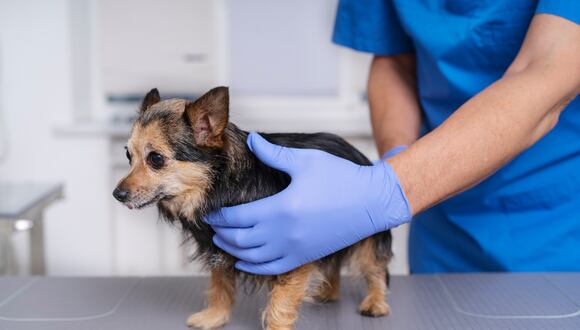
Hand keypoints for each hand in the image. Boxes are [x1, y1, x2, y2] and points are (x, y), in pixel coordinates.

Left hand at [205, 132, 410, 274]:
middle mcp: (284, 234)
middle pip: (240, 239)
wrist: (371, 203)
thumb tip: (252, 140)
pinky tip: (243, 261)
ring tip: (222, 241)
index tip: (210, 211)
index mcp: (281, 208)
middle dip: (221, 233)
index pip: (238, 217)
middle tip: (211, 226)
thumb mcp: (305, 161)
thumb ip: (274, 153)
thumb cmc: (341, 178)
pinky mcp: (304, 257)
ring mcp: (295, 249)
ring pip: (252, 257)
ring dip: (233, 251)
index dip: (220, 216)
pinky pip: (272, 268)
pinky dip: (252, 267)